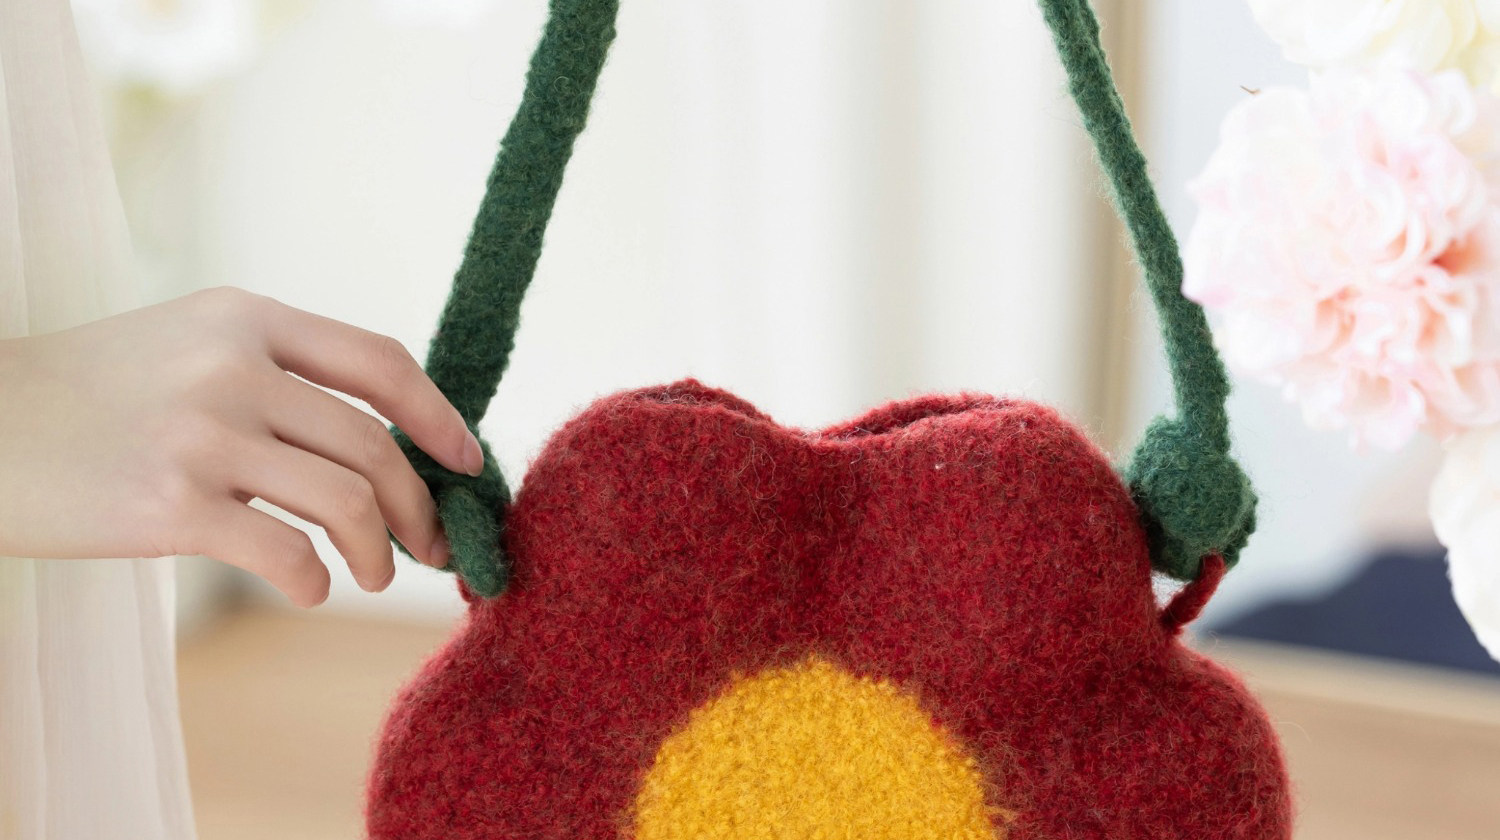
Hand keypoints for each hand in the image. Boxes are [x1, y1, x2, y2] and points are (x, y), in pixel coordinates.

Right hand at [0, 286, 480, 606]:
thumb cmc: (91, 397)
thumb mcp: (187, 346)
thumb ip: (276, 373)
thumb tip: (381, 444)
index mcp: (246, 319)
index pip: (380, 362)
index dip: (438, 417)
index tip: (467, 463)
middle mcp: (232, 366)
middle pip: (373, 443)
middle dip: (420, 506)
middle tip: (431, 548)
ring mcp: (201, 434)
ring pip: (346, 500)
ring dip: (379, 551)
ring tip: (376, 575)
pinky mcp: (168, 504)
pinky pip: (285, 553)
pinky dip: (315, 582)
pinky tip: (307, 588)